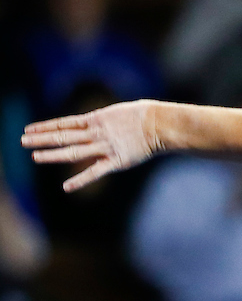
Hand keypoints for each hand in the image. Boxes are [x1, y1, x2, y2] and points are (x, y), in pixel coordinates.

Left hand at [21, 100, 160, 191]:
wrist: (160, 125)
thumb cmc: (146, 116)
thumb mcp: (121, 113)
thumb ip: (108, 120)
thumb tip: (101, 122)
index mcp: (96, 119)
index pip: (64, 123)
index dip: (45, 126)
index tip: (29, 128)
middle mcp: (96, 134)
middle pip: (63, 137)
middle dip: (41, 139)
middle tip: (22, 141)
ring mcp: (105, 148)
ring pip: (73, 152)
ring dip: (52, 155)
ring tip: (34, 157)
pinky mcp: (117, 161)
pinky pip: (95, 172)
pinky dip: (80, 180)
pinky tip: (66, 187)